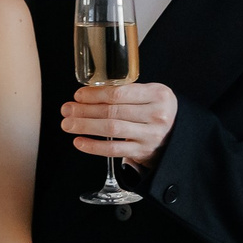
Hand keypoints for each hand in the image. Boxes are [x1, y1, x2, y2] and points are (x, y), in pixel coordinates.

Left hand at [62, 82, 176, 164]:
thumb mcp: (150, 93)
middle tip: (67, 109)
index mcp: (157, 95)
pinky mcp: (142, 151)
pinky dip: (94, 146)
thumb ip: (126, 91)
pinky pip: (114, 150)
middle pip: (113, 111)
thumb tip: (87, 94)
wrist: (175, 133)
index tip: (78, 95)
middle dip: (85, 110)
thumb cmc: (155, 109)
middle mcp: (156, 115)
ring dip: (85, 126)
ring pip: (111, 130)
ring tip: (68, 124)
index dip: (95, 94)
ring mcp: (149, 135)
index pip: (120, 93)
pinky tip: (79, 141)